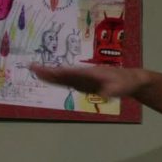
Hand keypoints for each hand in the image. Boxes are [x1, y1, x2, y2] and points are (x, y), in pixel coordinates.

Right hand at [30, 64, 148, 97]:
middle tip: (32, 67)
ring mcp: (84, 78)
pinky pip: (69, 81)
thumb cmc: (125, 82)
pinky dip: (58, 80)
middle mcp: (85, 74)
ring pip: (64, 76)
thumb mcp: (121, 87)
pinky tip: (49, 79)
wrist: (130, 79)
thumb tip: (103, 95)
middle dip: (48, 71)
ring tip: (35, 71)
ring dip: (51, 74)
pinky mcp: (85, 83)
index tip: (44, 69)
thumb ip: (112, 90)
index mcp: (90, 73)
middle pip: (63, 73)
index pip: (70, 72)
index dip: (57, 71)